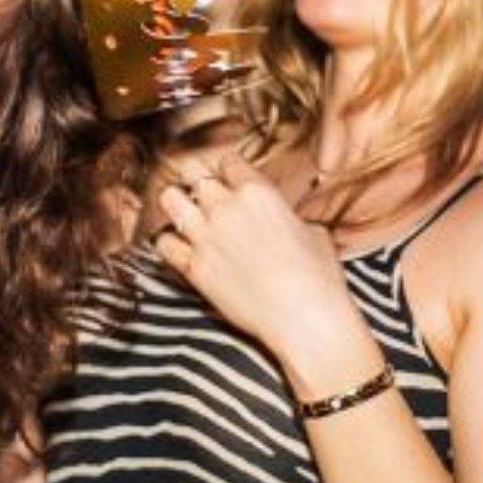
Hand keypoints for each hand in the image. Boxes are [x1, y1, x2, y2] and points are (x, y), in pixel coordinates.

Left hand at [152, 157, 364, 381]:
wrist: (307, 321)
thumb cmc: (320, 278)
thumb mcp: (314, 232)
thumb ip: (287, 215)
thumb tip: (283, 218)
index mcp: (257, 193)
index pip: (228, 161)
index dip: (228, 169)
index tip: (230, 178)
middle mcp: (225, 208)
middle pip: (192, 172)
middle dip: (197, 180)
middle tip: (205, 194)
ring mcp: (205, 237)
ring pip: (169, 199)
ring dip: (177, 204)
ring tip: (187, 215)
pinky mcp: (194, 267)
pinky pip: (162, 242)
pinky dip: (169, 242)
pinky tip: (181, 247)